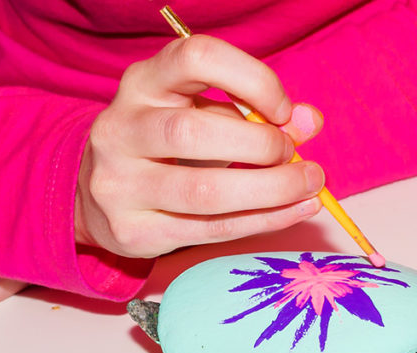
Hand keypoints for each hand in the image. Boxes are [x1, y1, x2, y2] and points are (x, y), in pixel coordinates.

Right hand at [76, 35, 325, 258]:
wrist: (106, 199)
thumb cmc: (172, 147)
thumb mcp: (210, 115)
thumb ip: (261, 113)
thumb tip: (310, 121)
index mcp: (143, 82)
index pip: (196, 58)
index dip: (252, 80)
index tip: (283, 110)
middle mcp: (121, 128)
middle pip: (194, 131)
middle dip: (260, 145)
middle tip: (293, 155)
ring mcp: (119, 183)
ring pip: (204, 191)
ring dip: (272, 191)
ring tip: (309, 188)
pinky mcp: (132, 230)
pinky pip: (212, 229)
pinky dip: (265, 220)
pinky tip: (296, 211)